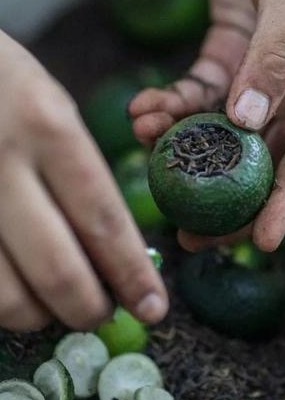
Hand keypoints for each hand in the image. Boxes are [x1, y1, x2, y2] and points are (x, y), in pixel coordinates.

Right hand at [0, 31, 167, 331]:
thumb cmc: (6, 85)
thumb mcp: (56, 110)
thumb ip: (82, 178)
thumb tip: (112, 250)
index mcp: (50, 128)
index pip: (103, 220)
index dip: (133, 274)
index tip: (155, 307)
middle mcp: (1, 164)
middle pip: (58, 270)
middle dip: (91, 309)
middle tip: (106, 313)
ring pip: (7, 296)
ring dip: (44, 315)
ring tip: (61, 301)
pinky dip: (5, 302)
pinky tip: (20, 286)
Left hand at [129, 0, 284, 251]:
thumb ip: (278, 56)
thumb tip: (248, 122)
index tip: (265, 241)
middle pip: (268, 159)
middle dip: (230, 199)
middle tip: (195, 235)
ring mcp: (263, 78)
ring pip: (227, 133)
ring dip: (186, 147)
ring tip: (148, 149)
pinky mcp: (229, 62)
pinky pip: (200, 95)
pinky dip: (172, 106)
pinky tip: (145, 110)